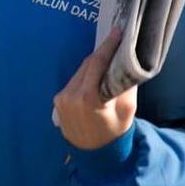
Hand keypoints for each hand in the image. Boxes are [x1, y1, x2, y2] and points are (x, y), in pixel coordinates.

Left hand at [53, 26, 136, 149]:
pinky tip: (95, 76)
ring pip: (80, 72)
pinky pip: (74, 82)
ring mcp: (61, 97)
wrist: (95, 154)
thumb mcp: (127, 110)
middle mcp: (71, 95)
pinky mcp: (57, 100)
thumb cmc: (115, 132)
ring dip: (93, 65)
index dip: (107, 46)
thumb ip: (125, 85)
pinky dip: (85, 77)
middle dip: (102, 53)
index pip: (97, 64)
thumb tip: (126, 62)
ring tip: (108, 58)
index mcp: (90, 98)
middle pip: (87, 65)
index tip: (116, 32)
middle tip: (115, 41)